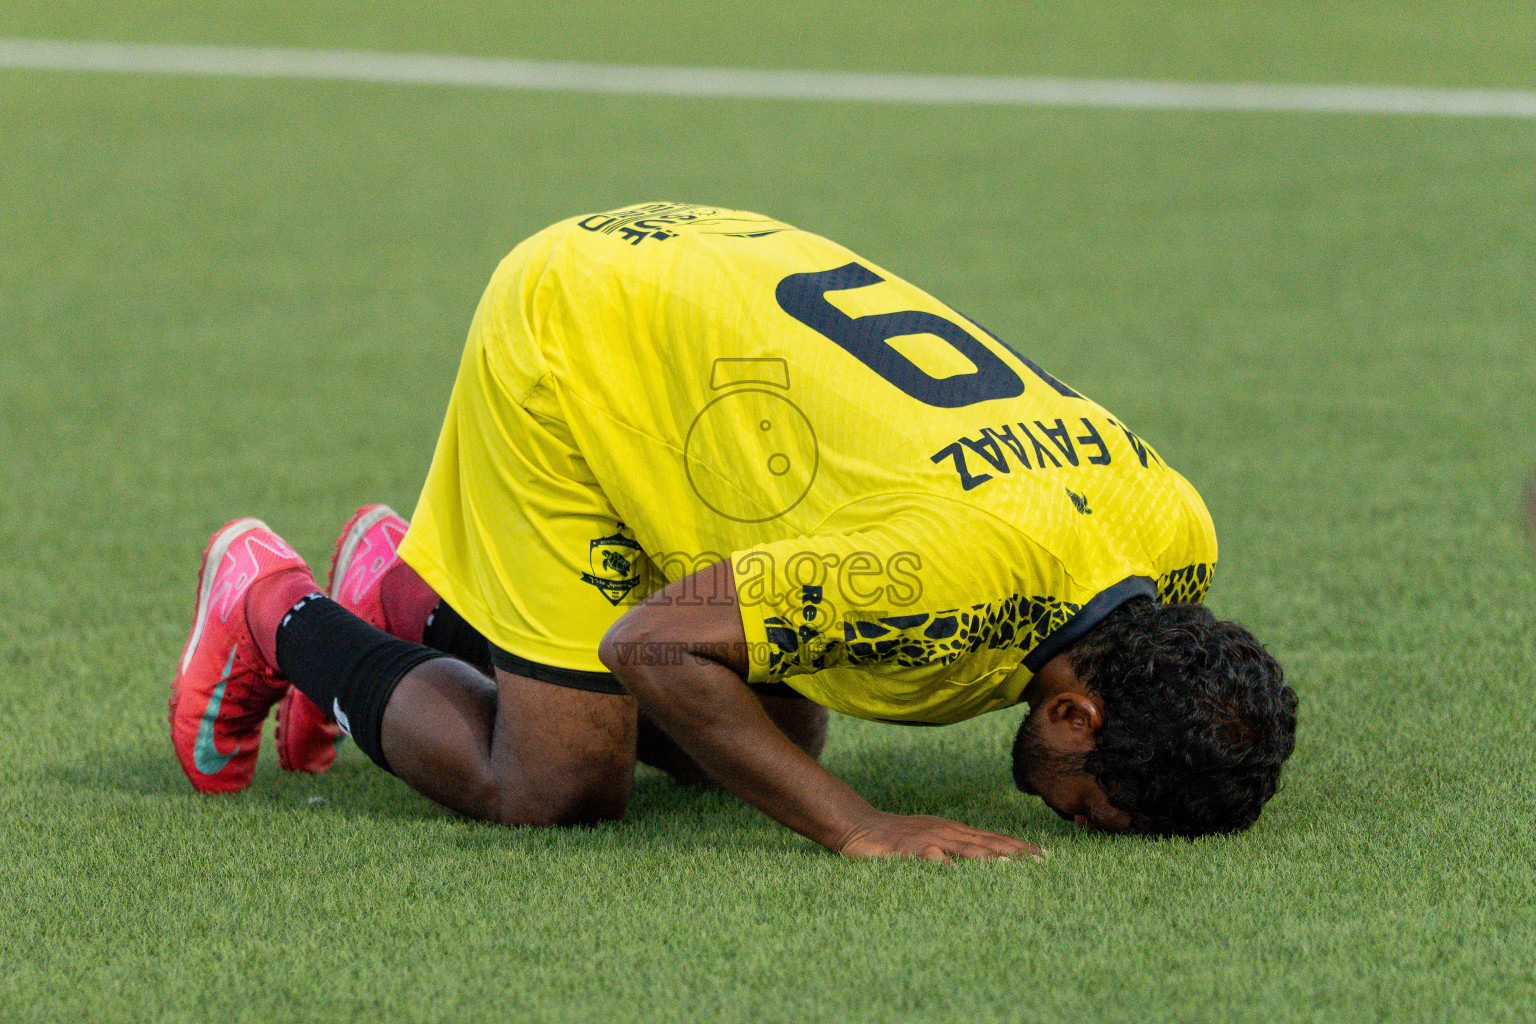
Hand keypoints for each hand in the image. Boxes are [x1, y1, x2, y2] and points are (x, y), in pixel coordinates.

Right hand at [836, 810, 1045, 862]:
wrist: (859, 827)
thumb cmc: (896, 838)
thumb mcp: (930, 839)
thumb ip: (954, 849)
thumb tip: (986, 860)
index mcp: (954, 831)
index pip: (993, 838)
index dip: (1018, 846)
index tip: (1043, 855)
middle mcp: (946, 832)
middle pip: (987, 842)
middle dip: (1015, 851)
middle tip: (1042, 862)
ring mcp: (929, 839)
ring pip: (965, 848)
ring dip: (989, 856)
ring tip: (1011, 865)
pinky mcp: (909, 849)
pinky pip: (931, 858)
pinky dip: (946, 864)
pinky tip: (958, 873)